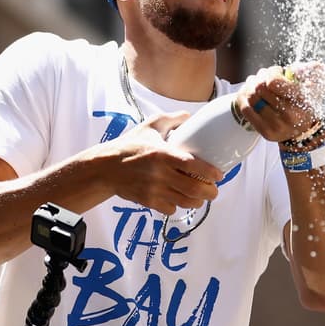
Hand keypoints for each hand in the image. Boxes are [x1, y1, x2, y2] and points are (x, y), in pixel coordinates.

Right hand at [99, 113, 225, 215]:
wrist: (105, 167)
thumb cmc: (129, 145)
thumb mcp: (150, 126)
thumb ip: (171, 120)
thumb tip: (190, 116)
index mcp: (163, 154)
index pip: (193, 166)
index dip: (210, 173)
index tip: (219, 175)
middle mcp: (160, 174)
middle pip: (193, 189)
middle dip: (210, 192)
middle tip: (214, 190)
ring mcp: (153, 190)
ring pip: (184, 202)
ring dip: (197, 202)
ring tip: (201, 197)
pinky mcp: (147, 201)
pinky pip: (170, 209)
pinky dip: (178, 206)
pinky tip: (179, 199)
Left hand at [236, 61, 324, 142]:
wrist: (305, 129)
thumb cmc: (307, 99)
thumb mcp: (317, 81)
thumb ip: (313, 69)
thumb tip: (295, 69)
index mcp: (303, 101)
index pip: (273, 82)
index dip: (272, 72)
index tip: (277, 71)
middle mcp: (290, 116)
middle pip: (260, 87)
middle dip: (260, 77)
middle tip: (264, 76)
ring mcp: (277, 126)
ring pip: (251, 97)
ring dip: (251, 85)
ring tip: (256, 83)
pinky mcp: (266, 134)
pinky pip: (245, 109)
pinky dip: (244, 98)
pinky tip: (249, 94)